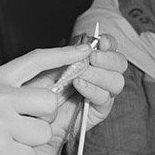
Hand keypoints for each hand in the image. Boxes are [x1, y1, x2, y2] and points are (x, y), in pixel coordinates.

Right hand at [0, 45, 91, 154]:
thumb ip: (12, 91)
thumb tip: (52, 88)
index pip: (36, 60)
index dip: (64, 55)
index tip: (85, 51)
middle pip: (49, 102)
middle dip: (44, 118)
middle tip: (22, 127)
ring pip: (43, 132)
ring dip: (29, 143)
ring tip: (4, 143)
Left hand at [25, 33, 127, 147]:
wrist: (34, 113)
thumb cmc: (39, 87)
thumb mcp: (49, 64)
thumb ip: (68, 53)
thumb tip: (86, 45)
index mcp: (91, 59)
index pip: (109, 48)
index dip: (109, 43)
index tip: (101, 41)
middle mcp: (100, 75)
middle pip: (120, 63)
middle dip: (108, 59)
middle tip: (92, 58)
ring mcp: (101, 92)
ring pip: (117, 81)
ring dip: (99, 75)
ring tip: (80, 75)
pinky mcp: (99, 110)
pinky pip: (104, 98)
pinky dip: (92, 89)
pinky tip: (79, 85)